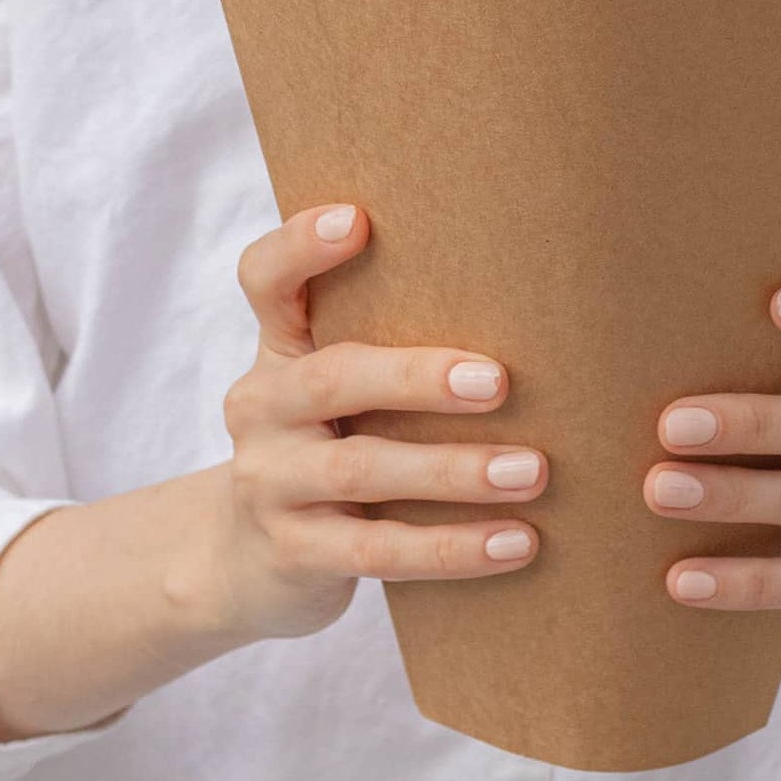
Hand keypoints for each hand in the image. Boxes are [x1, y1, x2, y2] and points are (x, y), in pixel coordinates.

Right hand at [209, 204, 545, 643]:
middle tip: (501, 381)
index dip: (300, 246)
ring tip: (532, 470)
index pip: (265, 279)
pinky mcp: (293, 553)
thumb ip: (390, 342)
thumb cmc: (328, 445)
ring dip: (454, 470)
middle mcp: (262, 405)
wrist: (244, 561)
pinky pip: (377, 552)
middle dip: (418, 377)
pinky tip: (516, 542)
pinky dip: (452, 547)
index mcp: (279, 347)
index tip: (358, 219)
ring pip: (362, 470)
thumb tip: (536, 306)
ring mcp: (269, 481)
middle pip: (332, 377)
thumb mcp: (337, 388)